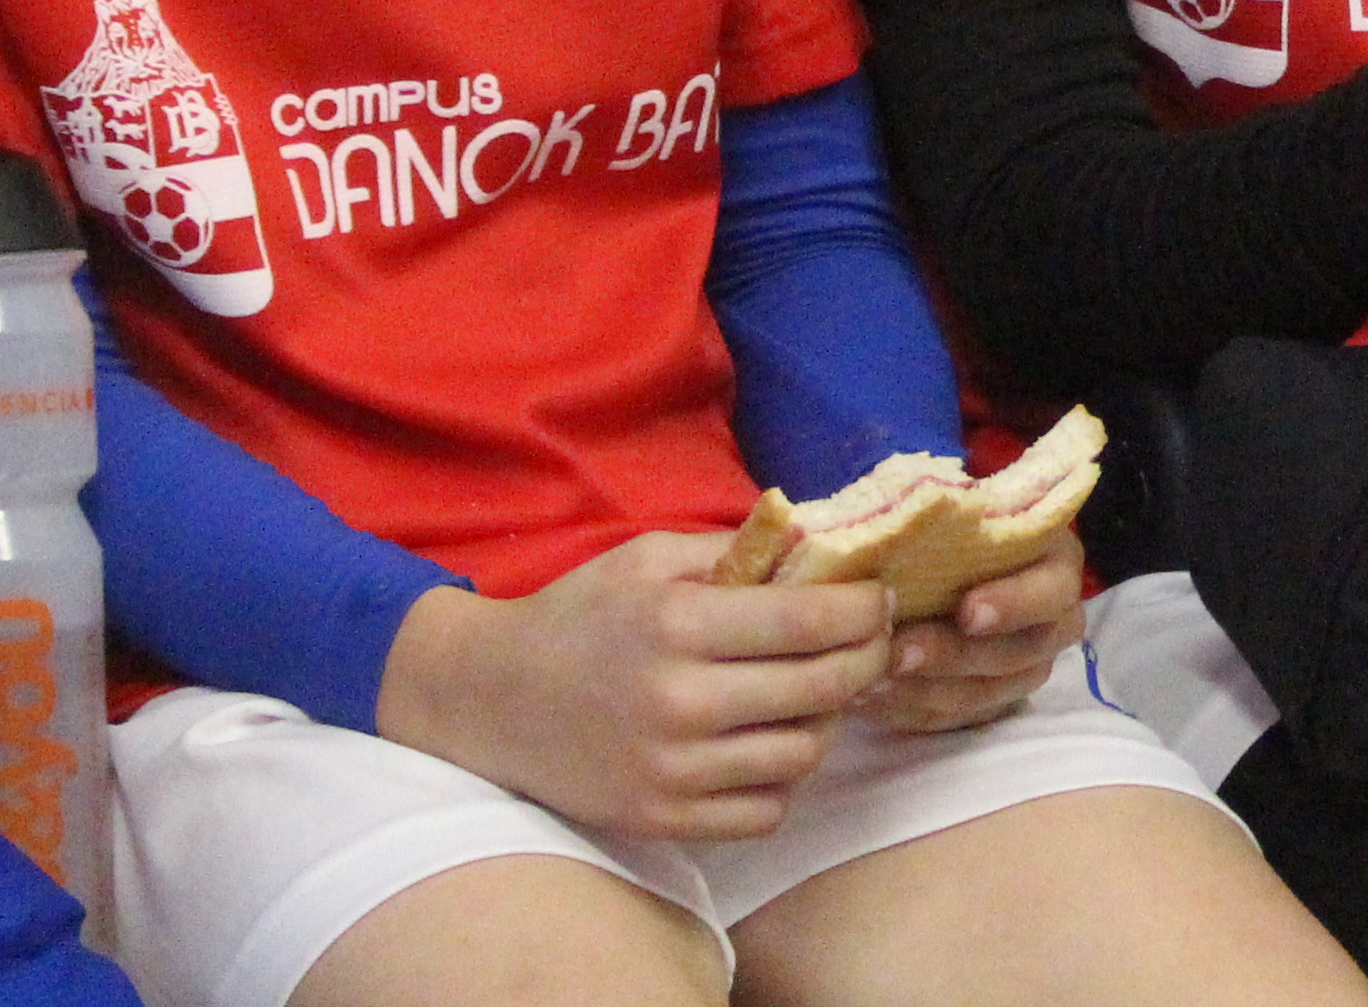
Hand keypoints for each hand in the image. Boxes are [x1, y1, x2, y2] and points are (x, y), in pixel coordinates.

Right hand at [375, 531, 890, 839]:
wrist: (487, 700)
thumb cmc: (578, 616)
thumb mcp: (649, 559)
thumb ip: (737, 552)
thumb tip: (825, 547)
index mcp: (677, 627)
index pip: (811, 622)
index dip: (865, 611)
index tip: (880, 600)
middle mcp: (679, 703)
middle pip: (822, 690)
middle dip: (866, 660)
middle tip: (870, 644)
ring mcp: (670, 771)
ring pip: (803, 756)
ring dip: (826, 722)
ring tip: (816, 693)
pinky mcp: (661, 820)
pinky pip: (765, 811)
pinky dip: (783, 779)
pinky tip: (770, 743)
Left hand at [851, 524, 1084, 735]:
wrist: (952, 561)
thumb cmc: (956, 527)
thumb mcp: (961, 511)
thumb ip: (945, 523)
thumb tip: (897, 531)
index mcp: (1057, 566)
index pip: (1052, 592)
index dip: (1014, 604)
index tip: (967, 611)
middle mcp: (1053, 625)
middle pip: (1018, 654)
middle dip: (954, 656)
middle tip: (897, 653)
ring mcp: (1024, 671)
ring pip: (984, 696)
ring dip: (924, 692)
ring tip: (869, 680)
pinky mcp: (990, 704)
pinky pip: (954, 720)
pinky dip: (909, 712)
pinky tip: (868, 699)